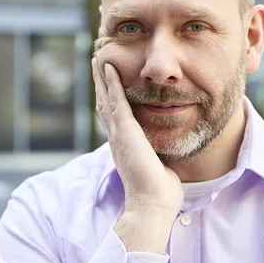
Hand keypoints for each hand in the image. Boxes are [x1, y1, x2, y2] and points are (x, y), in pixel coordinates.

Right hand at [91, 57, 182, 213]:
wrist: (153, 204)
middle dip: (101, 83)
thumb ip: (157, 154)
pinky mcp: (125, 132)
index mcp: (124, 146)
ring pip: (106, 98)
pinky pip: (116, 101)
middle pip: (104, 103)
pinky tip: (110, 67)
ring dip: (102, 77)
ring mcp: (118, 134)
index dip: (109, 97)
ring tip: (98, 59)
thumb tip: (166, 154)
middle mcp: (117, 138)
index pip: (113, 116)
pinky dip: (111, 83)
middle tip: (97, 63)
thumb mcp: (157, 166)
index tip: (108, 82)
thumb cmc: (159, 191)